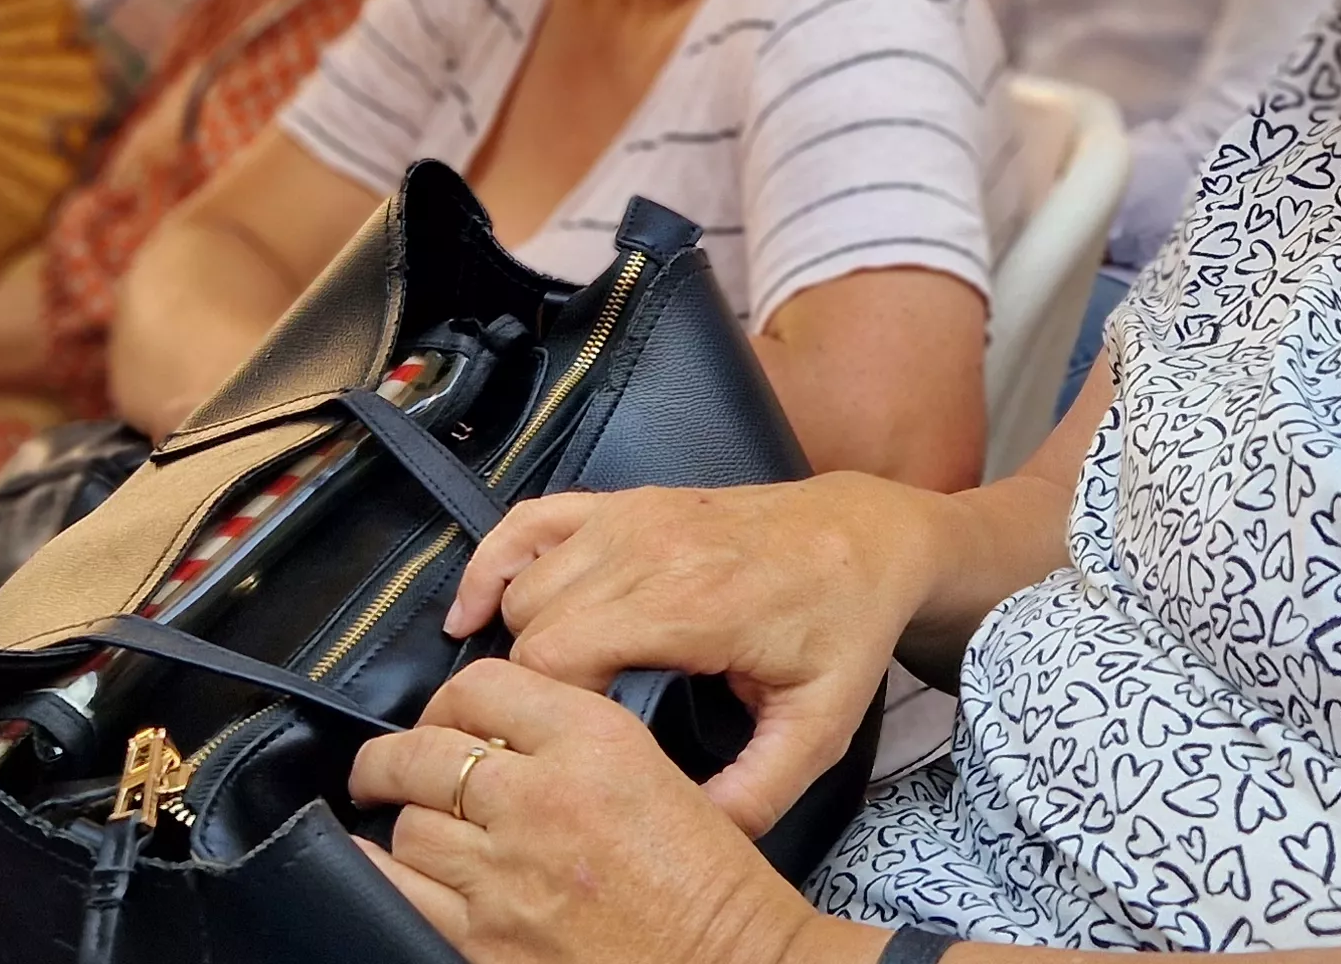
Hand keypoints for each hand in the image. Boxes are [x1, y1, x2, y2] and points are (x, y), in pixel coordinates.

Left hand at [350, 660, 846, 963]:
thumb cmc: (714, 886)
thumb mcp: (658, 775)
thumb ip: (580, 748)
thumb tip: (508, 746)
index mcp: (596, 742)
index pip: (483, 685)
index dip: (449, 698)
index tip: (445, 716)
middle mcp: (543, 797)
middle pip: (423, 752)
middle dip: (391, 757)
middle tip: (385, 764)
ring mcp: (508, 872)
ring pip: (409, 823)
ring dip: (399, 819)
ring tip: (397, 818)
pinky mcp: (488, 938)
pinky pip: (404, 892)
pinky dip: (387, 873)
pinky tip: (385, 865)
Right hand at [444, 474, 940, 834]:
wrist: (864, 537)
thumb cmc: (841, 630)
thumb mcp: (818, 727)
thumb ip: (757, 791)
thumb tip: (695, 841)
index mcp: (692, 604)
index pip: (560, 660)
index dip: (548, 716)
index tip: (566, 754)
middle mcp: (649, 549)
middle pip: (531, 629)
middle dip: (531, 691)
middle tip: (557, 738)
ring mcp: (631, 516)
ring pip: (523, 586)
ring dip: (519, 641)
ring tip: (550, 694)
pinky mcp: (622, 501)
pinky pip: (526, 522)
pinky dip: (493, 565)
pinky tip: (476, 614)